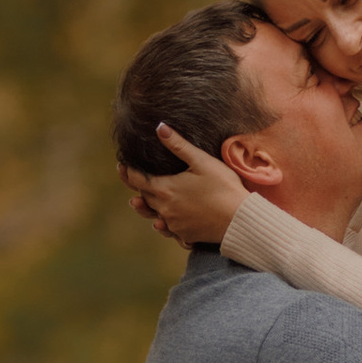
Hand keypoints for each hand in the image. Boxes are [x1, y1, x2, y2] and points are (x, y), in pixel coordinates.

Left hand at [124, 128, 244, 244]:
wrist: (239, 220)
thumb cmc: (224, 187)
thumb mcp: (201, 162)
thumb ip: (178, 145)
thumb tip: (159, 127)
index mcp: (165, 189)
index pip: (137, 180)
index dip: (127, 172)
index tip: (121, 165)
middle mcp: (165, 209)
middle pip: (144, 197)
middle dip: (137, 188)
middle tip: (131, 179)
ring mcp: (174, 224)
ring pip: (154, 215)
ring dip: (146, 207)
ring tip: (137, 203)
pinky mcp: (184, 235)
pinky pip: (169, 229)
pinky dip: (164, 224)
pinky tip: (163, 223)